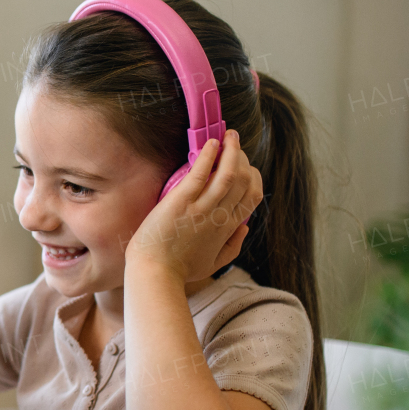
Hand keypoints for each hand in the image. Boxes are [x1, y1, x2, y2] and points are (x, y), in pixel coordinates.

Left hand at [125, 130, 262, 283]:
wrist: (154, 274)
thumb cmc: (179, 270)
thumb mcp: (214, 263)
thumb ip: (233, 246)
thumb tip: (245, 227)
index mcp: (228, 229)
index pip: (251, 196)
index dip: (253, 177)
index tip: (247, 167)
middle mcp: (219, 216)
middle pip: (243, 180)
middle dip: (243, 158)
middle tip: (235, 145)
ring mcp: (201, 208)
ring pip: (228, 173)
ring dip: (232, 151)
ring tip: (230, 135)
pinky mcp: (181, 202)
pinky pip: (200, 173)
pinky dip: (209, 156)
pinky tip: (212, 143)